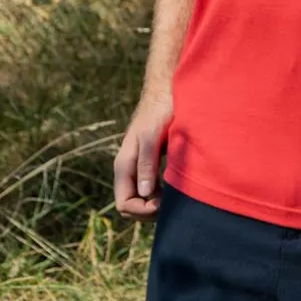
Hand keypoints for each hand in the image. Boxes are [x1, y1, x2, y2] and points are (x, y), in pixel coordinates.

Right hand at [113, 91, 172, 221]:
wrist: (166, 89)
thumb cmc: (159, 109)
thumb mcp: (152, 136)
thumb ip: (147, 163)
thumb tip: (144, 194)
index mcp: (124, 164)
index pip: (124, 204)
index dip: (142, 211)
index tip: (163, 204)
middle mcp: (129, 168)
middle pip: (131, 205)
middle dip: (148, 211)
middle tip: (171, 203)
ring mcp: (139, 165)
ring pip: (142, 197)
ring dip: (156, 203)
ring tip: (175, 195)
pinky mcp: (151, 160)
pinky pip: (151, 187)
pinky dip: (161, 192)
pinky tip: (176, 185)